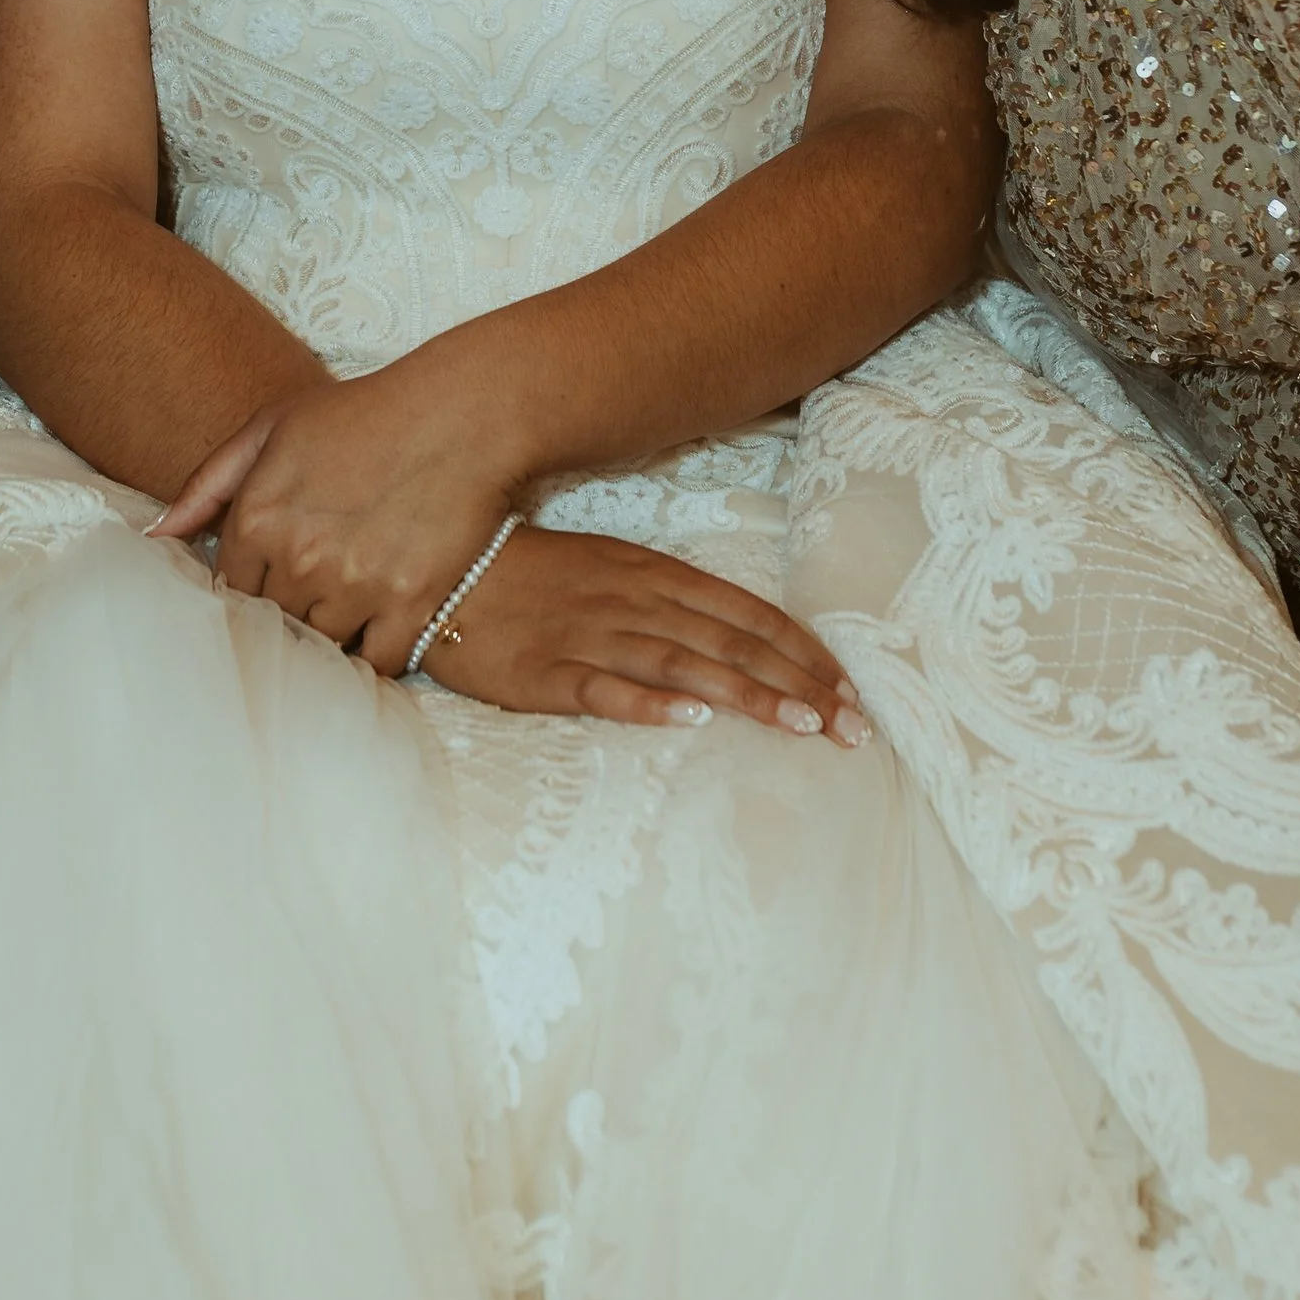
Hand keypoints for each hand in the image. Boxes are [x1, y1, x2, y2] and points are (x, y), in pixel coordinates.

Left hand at [151, 357, 527, 673]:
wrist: (463, 415)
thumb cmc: (366, 413)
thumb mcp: (274, 426)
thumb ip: (208, 483)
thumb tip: (159, 536)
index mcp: (259, 518)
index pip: (231, 590)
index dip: (252, 586)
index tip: (274, 578)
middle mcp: (301, 559)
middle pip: (274, 622)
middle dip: (288, 612)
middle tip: (315, 592)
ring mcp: (357, 587)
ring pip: (322, 645)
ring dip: (330, 633)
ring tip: (349, 605)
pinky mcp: (411, 605)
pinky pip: (378, 662)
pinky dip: (376, 656)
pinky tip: (381, 630)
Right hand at [420, 526, 868, 738]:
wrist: (445, 571)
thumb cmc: (539, 576)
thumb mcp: (616, 571)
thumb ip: (674, 603)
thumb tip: (744, 641)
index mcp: (654, 573)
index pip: (747, 614)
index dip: (803, 652)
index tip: (851, 692)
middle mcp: (633, 601)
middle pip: (729, 643)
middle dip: (797, 686)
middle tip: (853, 729)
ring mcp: (590, 636)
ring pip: (682, 664)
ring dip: (746, 694)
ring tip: (801, 726)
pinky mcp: (545, 673)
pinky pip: (602, 688)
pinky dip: (647, 702)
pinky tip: (689, 718)